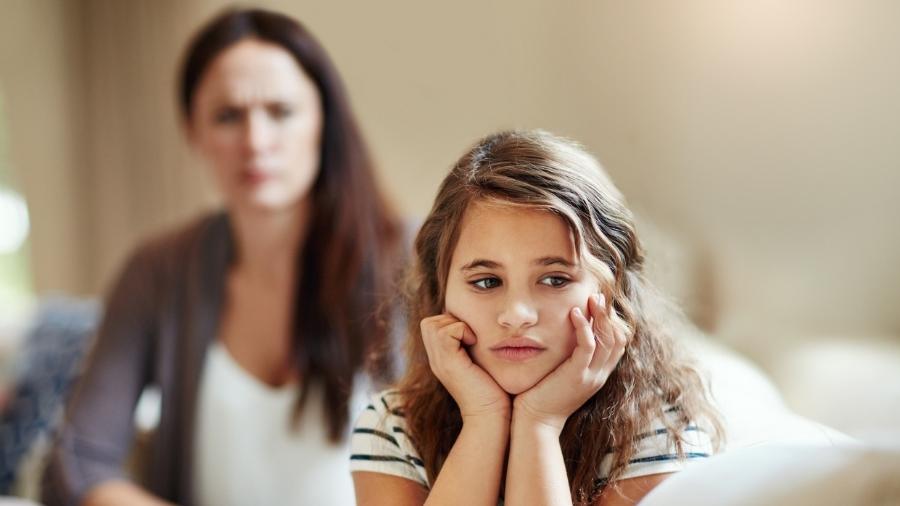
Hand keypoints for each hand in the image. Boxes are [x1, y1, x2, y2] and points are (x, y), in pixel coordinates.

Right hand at [421, 314, 510, 418]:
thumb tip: (481, 330)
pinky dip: (462, 330)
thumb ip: (473, 349)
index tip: (470, 335)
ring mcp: (439, 362)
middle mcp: (436, 360)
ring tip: (472, 339)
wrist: (490, 417)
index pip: (431, 326)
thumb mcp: (480, 365)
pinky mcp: (449, 363)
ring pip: (433, 324)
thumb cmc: (493, 394)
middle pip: (428, 323)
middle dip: (450, 321)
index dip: (450, 323)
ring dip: (455, 324)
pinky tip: (475, 343)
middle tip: (469, 335)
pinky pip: (446, 332)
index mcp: (441, 360)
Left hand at [513, 293, 626, 431]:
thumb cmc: (541, 395)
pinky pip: (588, 347)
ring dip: (601, 316)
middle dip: (610, 314)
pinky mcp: (577, 376)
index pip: (618, 343)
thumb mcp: (561, 373)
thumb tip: (565, 333)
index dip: (613, 321)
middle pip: (619, 339)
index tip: (600, 303)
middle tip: (598, 295)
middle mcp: (600, 375)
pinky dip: (584, 327)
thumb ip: (569, 356)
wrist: (534, 421)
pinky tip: (574, 313)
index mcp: (598, 374)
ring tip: (591, 298)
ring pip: (609, 340)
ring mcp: (591, 376)